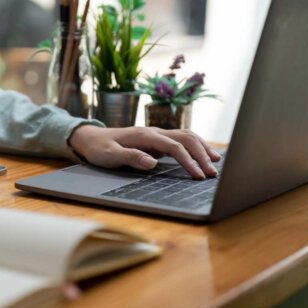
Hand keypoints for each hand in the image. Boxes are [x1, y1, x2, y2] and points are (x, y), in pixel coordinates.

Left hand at [68, 125, 220, 179]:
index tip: (198, 175)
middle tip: (213, 173)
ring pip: (186, 136)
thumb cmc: (100, 149)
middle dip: (201, 154)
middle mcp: (154, 132)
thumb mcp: (110, 156)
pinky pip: (181, 139)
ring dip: (202, 148)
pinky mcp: (157, 140)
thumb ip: (131, 157)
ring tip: (216, 162)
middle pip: (186, 138)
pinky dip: (195, 145)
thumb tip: (152, 163)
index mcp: (145, 136)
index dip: (188, 160)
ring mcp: (156, 134)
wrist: (91, 138)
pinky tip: (204, 154)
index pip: (174, 146)